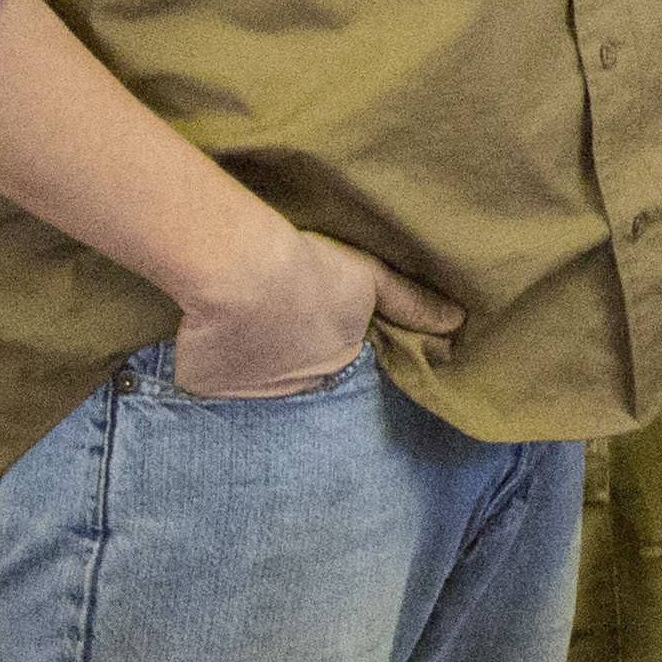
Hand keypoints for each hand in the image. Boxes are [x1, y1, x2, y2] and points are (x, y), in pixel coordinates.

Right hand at [172, 227, 453, 399]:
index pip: (333, 363)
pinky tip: (205, 332)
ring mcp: (247, 391)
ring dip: (246, 361)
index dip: (320, 344)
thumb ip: (412, 304)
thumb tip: (458, 323)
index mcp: (334, 361)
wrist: (245, 273)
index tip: (306, 324)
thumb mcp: (372, 280)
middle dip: (287, 359)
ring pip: (250, 379)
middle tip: (273, 325)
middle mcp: (293, 387)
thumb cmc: (313, 271)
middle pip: (292, 376)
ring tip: (238, 326)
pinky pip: (205, 377)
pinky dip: (204, 359)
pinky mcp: (204, 384)